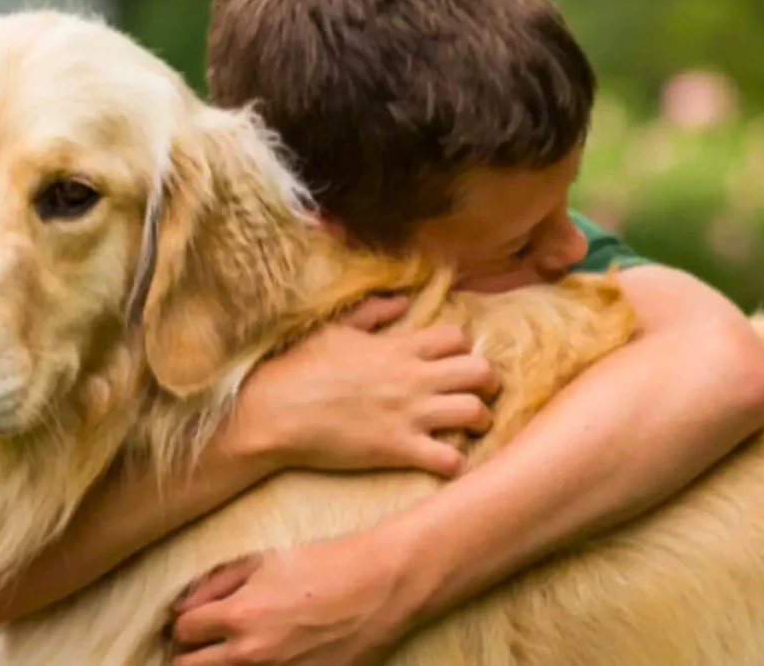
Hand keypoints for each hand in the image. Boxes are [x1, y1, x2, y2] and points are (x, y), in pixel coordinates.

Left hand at [168, 532, 417, 665]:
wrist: (380, 587)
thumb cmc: (323, 564)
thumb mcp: (264, 560)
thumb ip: (215, 582)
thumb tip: (181, 605)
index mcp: (239, 616)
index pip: (183, 632)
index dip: (187, 624)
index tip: (198, 619)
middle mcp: (252, 654)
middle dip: (192, 653)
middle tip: (205, 642)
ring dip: (221, 665)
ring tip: (236, 649)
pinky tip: (270, 657)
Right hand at [240, 295, 498, 477]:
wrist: (274, 412)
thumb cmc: (298, 368)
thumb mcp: (335, 329)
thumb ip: (373, 313)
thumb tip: (402, 300)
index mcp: (398, 348)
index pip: (459, 337)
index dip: (463, 349)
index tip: (453, 362)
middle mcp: (412, 378)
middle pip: (482, 372)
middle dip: (489, 383)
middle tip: (479, 394)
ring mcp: (408, 415)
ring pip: (476, 413)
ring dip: (479, 422)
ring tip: (468, 429)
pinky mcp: (398, 449)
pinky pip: (450, 459)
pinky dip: (456, 462)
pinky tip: (445, 460)